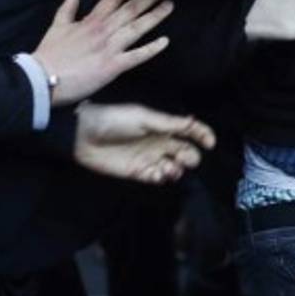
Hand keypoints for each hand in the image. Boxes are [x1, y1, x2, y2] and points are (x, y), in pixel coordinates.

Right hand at [32, 0, 173, 105]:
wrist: (41, 80)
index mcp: (91, 20)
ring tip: (169, 5)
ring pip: (137, 28)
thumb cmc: (49, 55)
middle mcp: (103, 30)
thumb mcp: (56, 27)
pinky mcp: (112, 66)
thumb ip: (67, 9)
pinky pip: (136, 56)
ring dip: (155, 16)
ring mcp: (109, 48)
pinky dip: (151, 49)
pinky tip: (165, 42)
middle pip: (131, 9)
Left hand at [73, 103, 215, 184]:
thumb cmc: (113, 119)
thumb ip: (169, 123)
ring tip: (168, 168)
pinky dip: (162, 178)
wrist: (84, 135)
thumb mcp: (143, 117)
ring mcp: (149, 158)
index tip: (210, 144)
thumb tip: (194, 121)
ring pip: (174, 167)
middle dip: (191, 157)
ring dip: (176, 169)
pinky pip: (157, 178)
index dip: (203, 136)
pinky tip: (157, 174)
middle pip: (186, 152)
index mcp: (163, 126)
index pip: (190, 131)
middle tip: (184, 158)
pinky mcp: (137, 172)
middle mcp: (159, 142)